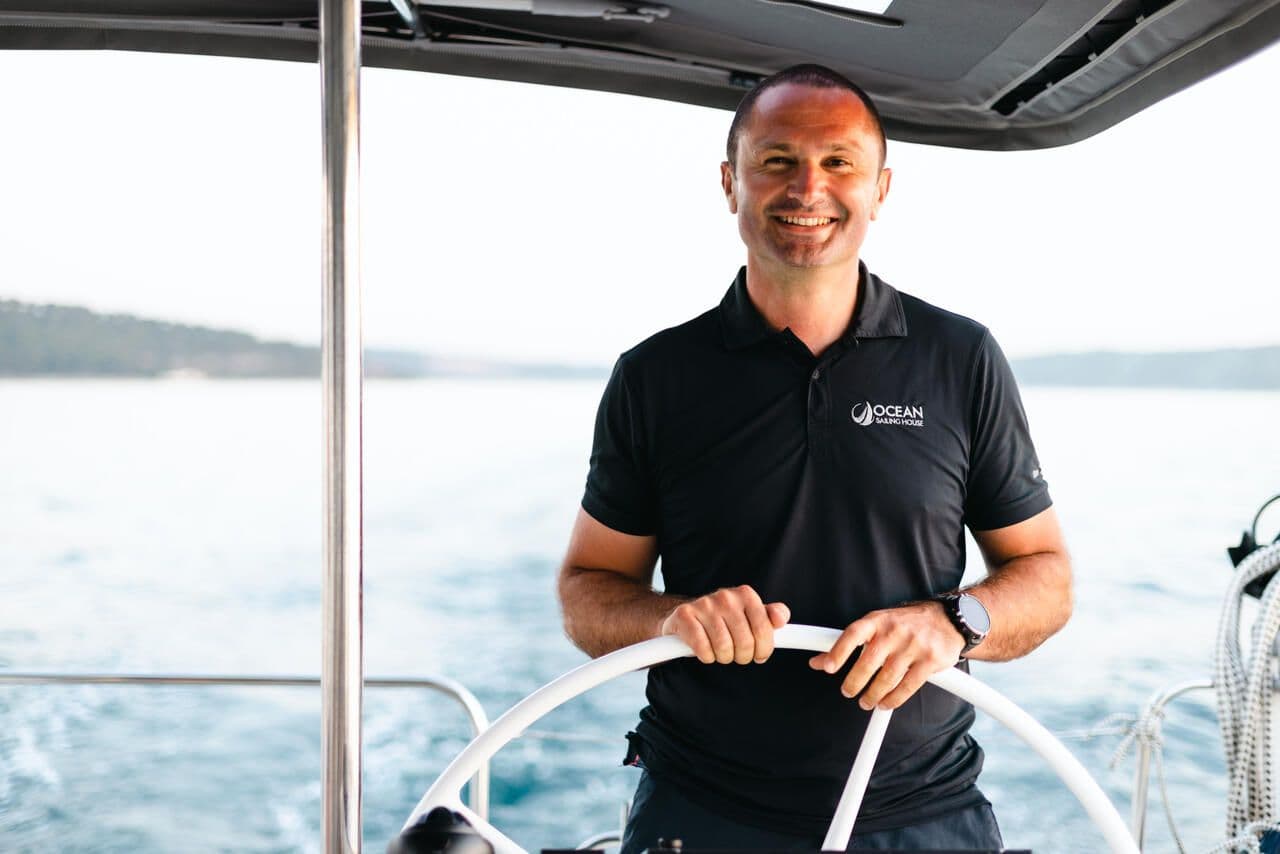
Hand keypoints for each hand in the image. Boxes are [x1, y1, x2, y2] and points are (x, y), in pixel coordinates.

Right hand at [660, 585, 790, 664]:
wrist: (688, 616)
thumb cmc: (725, 619)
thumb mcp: (751, 615)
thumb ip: (771, 615)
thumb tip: (780, 619)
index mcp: (745, 595)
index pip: (764, 630)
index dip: (764, 649)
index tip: (759, 654)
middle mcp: (725, 596)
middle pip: (745, 643)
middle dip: (742, 656)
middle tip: (737, 654)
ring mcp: (704, 604)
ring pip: (723, 648)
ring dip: (723, 657)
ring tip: (720, 651)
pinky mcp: (685, 616)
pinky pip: (703, 649)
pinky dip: (706, 656)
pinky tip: (705, 649)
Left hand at [808, 602, 963, 709]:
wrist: (947, 619)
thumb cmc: (906, 624)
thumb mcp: (877, 624)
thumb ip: (850, 642)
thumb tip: (818, 661)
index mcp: (878, 620)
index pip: (853, 634)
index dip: (837, 651)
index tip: (825, 666)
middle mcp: (895, 631)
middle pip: (868, 661)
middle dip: (854, 682)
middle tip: (847, 691)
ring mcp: (914, 646)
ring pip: (887, 678)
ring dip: (873, 695)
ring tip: (866, 701)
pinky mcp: (930, 661)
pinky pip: (908, 686)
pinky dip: (894, 699)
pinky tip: (886, 703)